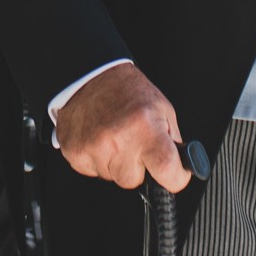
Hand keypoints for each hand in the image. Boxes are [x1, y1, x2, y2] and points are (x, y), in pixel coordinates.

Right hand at [56, 64, 190, 191]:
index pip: (168, 171)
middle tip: (134, 144)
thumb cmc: (126, 89)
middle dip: (137, 168)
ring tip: (114, 136)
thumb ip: (172, 141)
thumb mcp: (161, 108)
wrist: (89, 75)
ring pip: (112, 178)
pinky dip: (97, 159)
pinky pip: (92, 172)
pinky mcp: (75, 153)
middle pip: (134, 181)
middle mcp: (119, 140)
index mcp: (145, 127)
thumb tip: (181, 166)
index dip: (175, 177)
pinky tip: (98, 138)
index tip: (175, 175)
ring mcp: (95, 148)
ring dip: (116, 163)